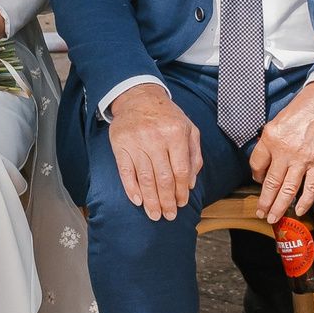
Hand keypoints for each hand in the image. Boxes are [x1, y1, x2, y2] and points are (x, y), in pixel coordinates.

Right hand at [108, 83, 204, 219]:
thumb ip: (194, 155)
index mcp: (175, 134)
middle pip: (163, 178)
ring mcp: (136, 142)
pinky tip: (137, 201)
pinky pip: (125, 171)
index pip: (181, 171)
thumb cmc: (167, 115)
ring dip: (150, 200)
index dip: (182, 191)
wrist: (138, 96)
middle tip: (169, 216)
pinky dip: (131, 188)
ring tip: (154, 214)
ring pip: (145, 178)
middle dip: (167, 201)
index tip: (182, 204)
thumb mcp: (189, 128)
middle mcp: (155, 138)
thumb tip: (191, 183)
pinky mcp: (120, 144)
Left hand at [251, 80, 313, 221]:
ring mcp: (302, 158)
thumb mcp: (278, 121)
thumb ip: (271, 142)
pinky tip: (299, 210)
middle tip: (261, 213)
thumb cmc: (303, 107)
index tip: (258, 183)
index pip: (256, 164)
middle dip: (264, 201)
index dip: (256, 177)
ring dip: (280, 206)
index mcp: (271, 137)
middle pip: (270, 182)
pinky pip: (310, 186)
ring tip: (274, 217)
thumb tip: (267, 163)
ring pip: (288, 189)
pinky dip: (305, 201)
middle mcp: (284, 150)